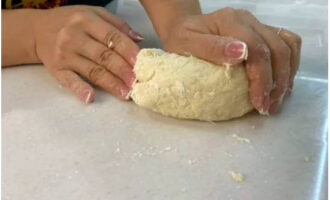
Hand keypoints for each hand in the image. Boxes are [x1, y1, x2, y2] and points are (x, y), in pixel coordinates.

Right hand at [33, 6, 143, 102]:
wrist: (36, 30)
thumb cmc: (70, 21)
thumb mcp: (93, 13)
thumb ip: (116, 24)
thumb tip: (139, 40)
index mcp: (86, 20)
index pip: (111, 37)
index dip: (128, 50)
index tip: (141, 62)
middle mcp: (74, 37)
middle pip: (104, 56)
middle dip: (123, 70)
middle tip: (136, 82)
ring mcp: (65, 55)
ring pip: (92, 71)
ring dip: (110, 83)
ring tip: (125, 93)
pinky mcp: (56, 69)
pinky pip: (69, 81)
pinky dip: (80, 89)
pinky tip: (90, 98)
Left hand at [161, 7, 300, 114]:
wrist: (184, 29)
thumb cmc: (181, 40)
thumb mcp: (186, 44)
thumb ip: (211, 48)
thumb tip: (241, 53)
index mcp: (230, 21)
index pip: (257, 50)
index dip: (262, 79)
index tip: (258, 103)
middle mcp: (248, 20)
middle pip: (277, 49)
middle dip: (277, 82)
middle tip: (268, 108)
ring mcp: (258, 25)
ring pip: (288, 46)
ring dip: (286, 75)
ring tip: (276, 100)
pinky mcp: (262, 32)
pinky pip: (288, 44)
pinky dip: (289, 65)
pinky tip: (281, 84)